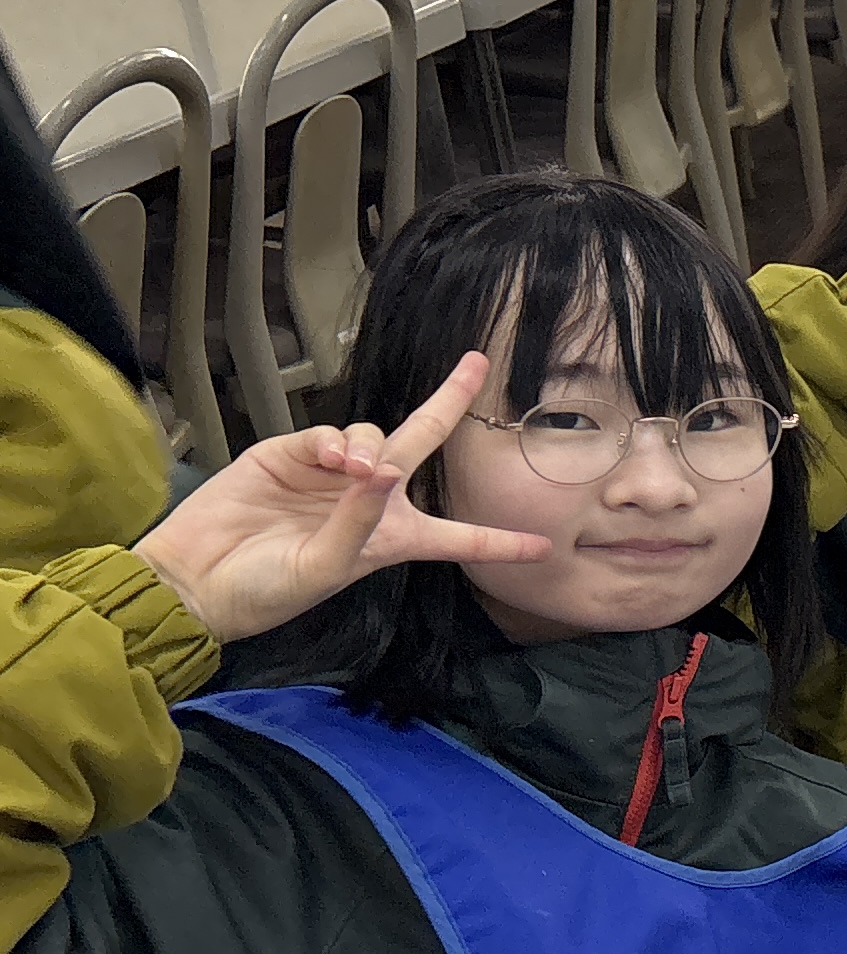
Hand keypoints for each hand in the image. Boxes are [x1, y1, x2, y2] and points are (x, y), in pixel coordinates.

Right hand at [135, 352, 551, 646]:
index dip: (498, 542)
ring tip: (353, 470)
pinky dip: (337, 442)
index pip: (457, 538)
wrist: (195, 579)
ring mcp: (331, 475)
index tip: (544, 547)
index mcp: (392, 539)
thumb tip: (385, 469)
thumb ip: (360, 519)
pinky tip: (333, 460)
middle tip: (477, 363)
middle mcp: (370, 500)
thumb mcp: (326, 568)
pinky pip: (330, 436)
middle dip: (450, 401)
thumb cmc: (267, 589)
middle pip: (422, 444)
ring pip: (376, 436)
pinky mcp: (291, 455)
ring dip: (374, 445)